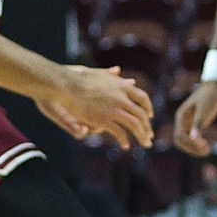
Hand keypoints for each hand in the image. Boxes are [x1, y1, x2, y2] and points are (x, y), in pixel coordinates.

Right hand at [40, 65, 154, 149]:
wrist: (66, 85)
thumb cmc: (77, 78)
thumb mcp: (97, 73)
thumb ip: (108, 74)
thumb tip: (117, 70)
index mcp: (121, 86)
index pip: (142, 97)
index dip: (148, 108)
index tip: (149, 116)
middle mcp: (121, 97)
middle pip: (141, 114)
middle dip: (147, 126)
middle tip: (149, 136)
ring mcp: (114, 109)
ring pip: (135, 125)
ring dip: (142, 135)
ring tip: (145, 144)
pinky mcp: (104, 119)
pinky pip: (119, 132)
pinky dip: (124, 140)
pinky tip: (125, 146)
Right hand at [173, 80, 216, 156]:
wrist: (215, 86)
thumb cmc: (210, 97)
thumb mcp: (205, 110)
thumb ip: (198, 124)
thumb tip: (194, 139)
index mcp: (181, 116)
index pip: (180, 136)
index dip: (191, 144)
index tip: (205, 146)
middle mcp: (182, 121)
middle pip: (180, 140)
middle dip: (191, 148)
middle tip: (206, 152)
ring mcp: (187, 122)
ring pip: (185, 141)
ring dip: (194, 148)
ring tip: (207, 151)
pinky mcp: (194, 124)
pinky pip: (191, 138)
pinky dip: (197, 144)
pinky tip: (207, 146)